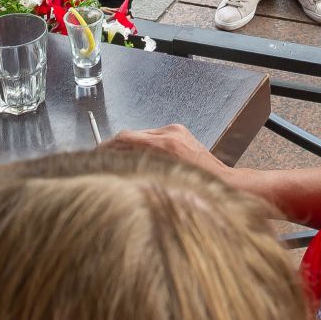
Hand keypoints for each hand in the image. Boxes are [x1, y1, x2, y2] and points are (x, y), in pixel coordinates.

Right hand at [110, 123, 229, 181]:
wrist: (223, 182)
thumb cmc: (197, 189)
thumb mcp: (163, 183)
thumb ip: (141, 170)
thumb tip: (118, 168)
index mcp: (166, 145)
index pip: (127, 138)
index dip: (107, 146)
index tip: (97, 154)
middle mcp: (170, 133)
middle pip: (132, 135)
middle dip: (115, 147)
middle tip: (103, 160)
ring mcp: (175, 130)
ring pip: (141, 135)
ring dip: (129, 147)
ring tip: (119, 162)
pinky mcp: (179, 131)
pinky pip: (153, 135)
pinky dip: (143, 146)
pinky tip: (139, 159)